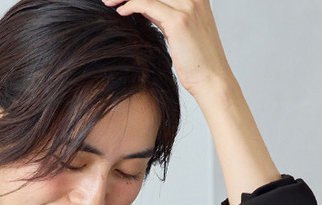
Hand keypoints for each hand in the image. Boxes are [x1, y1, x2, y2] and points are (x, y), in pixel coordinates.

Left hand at [102, 0, 233, 97]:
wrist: (212, 80)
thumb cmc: (196, 60)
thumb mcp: (178, 30)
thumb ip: (164, 14)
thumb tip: (144, 7)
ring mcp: (188, 5)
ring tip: (109, 3)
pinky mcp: (179, 20)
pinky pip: (147, 4)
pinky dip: (131, 5)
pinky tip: (121, 12)